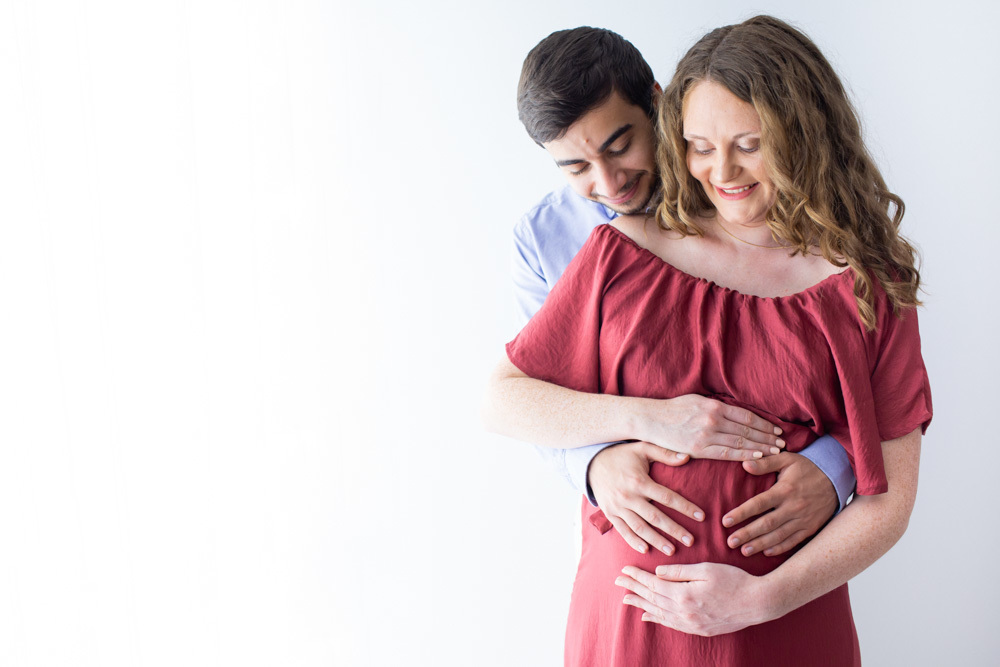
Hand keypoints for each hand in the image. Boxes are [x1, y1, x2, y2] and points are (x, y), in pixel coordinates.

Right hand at [589, 442, 703, 555]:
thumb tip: (687, 457)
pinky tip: (646, 549)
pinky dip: (633, 541)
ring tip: (672, 550)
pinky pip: (623, 530)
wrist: (592, 463)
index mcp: (639, 481)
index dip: (685, 507)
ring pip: (640, 527)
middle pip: (655, 517)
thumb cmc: (622, 455)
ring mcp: (618, 507)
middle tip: (691, 541)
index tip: (701, 516)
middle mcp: (628, 496)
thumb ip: (664, 453)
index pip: (667, 497)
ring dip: (656, 540)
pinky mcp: (610, 514)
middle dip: (674, 530)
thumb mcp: (642, 448)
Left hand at [615, 562, 778, 635]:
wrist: (758, 603)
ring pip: (659, 613)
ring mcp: (691, 623)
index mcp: (684, 595)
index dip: (637, 577)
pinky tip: (648, 615)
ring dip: (641, 605)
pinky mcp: (699, 629)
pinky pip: (671, 624)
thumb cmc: (734, 581)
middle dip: (634, 589)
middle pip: (652, 599)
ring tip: (626, 599)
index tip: (624, 570)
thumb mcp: (706, 570)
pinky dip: (657, 619)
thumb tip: (657, 572)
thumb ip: (679, 571)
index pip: (653, 584)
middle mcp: (684, 612)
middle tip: (618, 582)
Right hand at [637, 395, 784, 461]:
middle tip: (783, 444)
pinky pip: (726, 453)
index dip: (764, 424)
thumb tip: (734, 412)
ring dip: (760, 447)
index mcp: (714, 406)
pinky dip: (744, 454)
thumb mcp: (696, 400)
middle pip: (747, 429)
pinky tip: (757, 456)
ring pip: (740, 441)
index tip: (777, 430)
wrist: (650, 419)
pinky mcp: (698, 449)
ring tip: (775, 451)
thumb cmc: (673, 409)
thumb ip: (716, 406)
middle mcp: (712, 419)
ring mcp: (706, 435)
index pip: (746, 416)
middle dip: (767, 437)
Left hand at [722, 452, 836, 556]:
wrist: (837, 478)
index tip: (725, 521)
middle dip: (747, 534)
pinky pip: (794, 541)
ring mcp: (803, 519)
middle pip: (766, 524)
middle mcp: (793, 507)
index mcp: (785, 490)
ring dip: (760, 544)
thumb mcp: (787, 459)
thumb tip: (744, 464)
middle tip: (729, 542)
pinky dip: (780, 548)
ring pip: (778, 535)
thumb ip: (765, 463)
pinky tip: (766, 552)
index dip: (741, 513)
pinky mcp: (811, 528)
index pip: (758, 504)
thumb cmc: (808, 468)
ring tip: (744, 551)